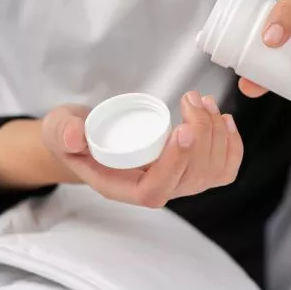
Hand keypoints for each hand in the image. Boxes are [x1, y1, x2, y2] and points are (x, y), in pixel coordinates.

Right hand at [41, 92, 243, 207]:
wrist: (88, 139)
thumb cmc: (74, 136)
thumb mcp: (59, 129)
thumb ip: (63, 132)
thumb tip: (75, 135)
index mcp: (121, 188)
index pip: (155, 190)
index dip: (174, 164)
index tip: (182, 130)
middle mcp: (152, 190)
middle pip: (190, 178)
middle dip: (201, 135)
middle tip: (192, 99)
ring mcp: (175, 183)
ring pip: (211, 173)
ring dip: (217, 135)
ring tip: (204, 101)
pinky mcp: (190, 171)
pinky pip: (222, 170)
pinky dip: (231, 146)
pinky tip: (225, 120)